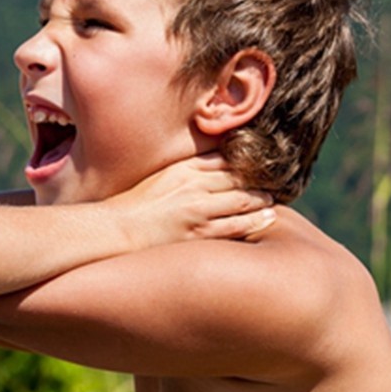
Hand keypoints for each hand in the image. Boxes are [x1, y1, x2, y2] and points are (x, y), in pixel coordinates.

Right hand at [109, 153, 274, 249]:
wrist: (114, 230)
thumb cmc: (132, 206)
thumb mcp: (157, 178)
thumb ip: (182, 171)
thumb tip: (205, 168)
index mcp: (182, 168)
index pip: (223, 159)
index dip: (244, 162)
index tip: (259, 164)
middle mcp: (192, 184)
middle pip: (237, 177)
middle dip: (258, 179)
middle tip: (276, 181)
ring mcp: (197, 209)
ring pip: (242, 200)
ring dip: (261, 199)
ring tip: (272, 200)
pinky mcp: (199, 232)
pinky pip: (236, 225)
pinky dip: (255, 220)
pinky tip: (268, 218)